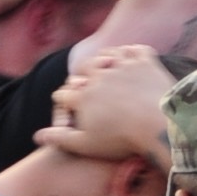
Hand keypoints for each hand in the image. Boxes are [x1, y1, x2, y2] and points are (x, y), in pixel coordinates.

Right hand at [36, 44, 173, 163]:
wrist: (159, 126)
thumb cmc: (122, 139)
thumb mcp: (86, 145)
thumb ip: (60, 138)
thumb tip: (37, 136)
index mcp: (82, 96)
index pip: (63, 94)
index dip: (62, 101)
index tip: (64, 104)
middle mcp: (99, 76)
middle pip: (82, 70)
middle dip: (80, 76)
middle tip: (83, 80)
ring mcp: (122, 66)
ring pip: (107, 56)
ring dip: (104, 60)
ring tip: (106, 64)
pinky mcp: (145, 62)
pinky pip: (135, 50)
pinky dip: (131, 52)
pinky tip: (131, 57)